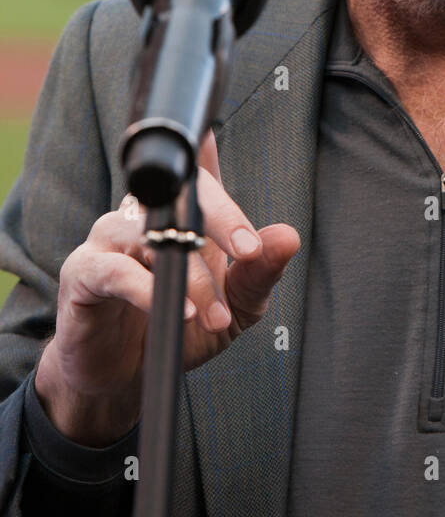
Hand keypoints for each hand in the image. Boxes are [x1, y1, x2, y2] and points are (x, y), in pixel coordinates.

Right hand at [34, 131, 299, 444]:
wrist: (128, 381)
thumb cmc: (182, 329)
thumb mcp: (235, 309)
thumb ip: (260, 274)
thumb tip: (288, 236)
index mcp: (181, 216)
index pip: (192, 170)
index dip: (201, 147)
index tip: (210, 135)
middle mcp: (142, 217)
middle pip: (178, 193)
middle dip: (221, 218)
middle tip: (250, 251)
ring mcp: (109, 240)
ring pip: (152, 237)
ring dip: (192, 276)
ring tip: (216, 314)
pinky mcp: (83, 274)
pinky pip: (115, 270)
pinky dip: (149, 290)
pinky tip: (180, 312)